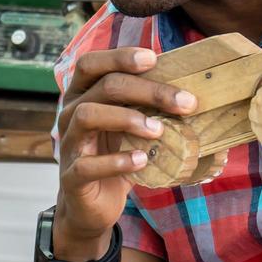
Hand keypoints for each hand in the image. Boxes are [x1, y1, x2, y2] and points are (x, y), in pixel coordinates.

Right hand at [54, 47, 223, 258]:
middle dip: (148, 90)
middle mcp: (70, 113)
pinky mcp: (72, 177)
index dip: (120, 56)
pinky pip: (88, 164)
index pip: (91, 63)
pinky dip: (118, 161)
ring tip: (159, 130)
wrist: (93, 205)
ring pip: (88, 115)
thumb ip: (148, 107)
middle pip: (104, 87)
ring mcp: (69, 144)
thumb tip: (192, 93)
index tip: (153, 58)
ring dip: (129, 118)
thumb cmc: (116, 156)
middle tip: (185, 102)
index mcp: (82, 95)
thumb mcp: (130, 127)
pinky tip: (142, 160)